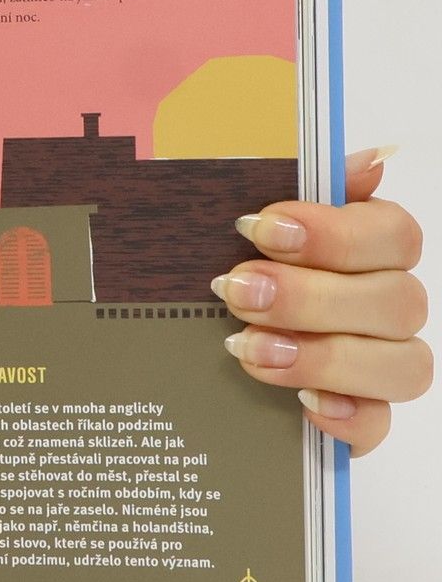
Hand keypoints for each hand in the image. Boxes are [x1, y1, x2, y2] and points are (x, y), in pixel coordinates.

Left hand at [218, 146, 428, 454]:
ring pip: (402, 365)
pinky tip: (303, 406)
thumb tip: (370, 157)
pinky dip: (348, 416)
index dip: (335, 233)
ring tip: (248, 348)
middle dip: (310, 297)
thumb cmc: (226, 255)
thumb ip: (292, 175)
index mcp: (369, 244)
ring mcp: (381, 361)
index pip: (395, 234)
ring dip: (324, 357)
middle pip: (397, 301)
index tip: (262, 227)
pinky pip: (381, 424)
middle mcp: (387, 302)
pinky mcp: (361, 415)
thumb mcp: (239, 208)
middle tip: (238, 292)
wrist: (180, 328)